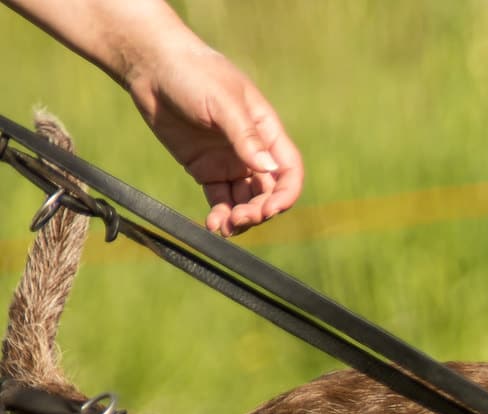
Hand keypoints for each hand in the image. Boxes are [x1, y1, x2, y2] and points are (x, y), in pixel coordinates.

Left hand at [124, 38, 302, 235]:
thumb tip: (270, 169)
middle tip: (240, 219)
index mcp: (266, 131)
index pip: (288, 170)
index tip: (271, 209)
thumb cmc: (193, 73)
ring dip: (240, 217)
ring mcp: (229, 161)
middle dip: (259, 211)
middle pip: (268, 192)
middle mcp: (252, 150)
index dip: (286, 193)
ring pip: (245, 200)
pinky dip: (220, 214)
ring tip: (224, 227)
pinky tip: (213, 224)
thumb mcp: (222, 102)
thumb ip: (245, 137)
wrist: (151, 65)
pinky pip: (220, 199)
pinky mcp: (205, 169)